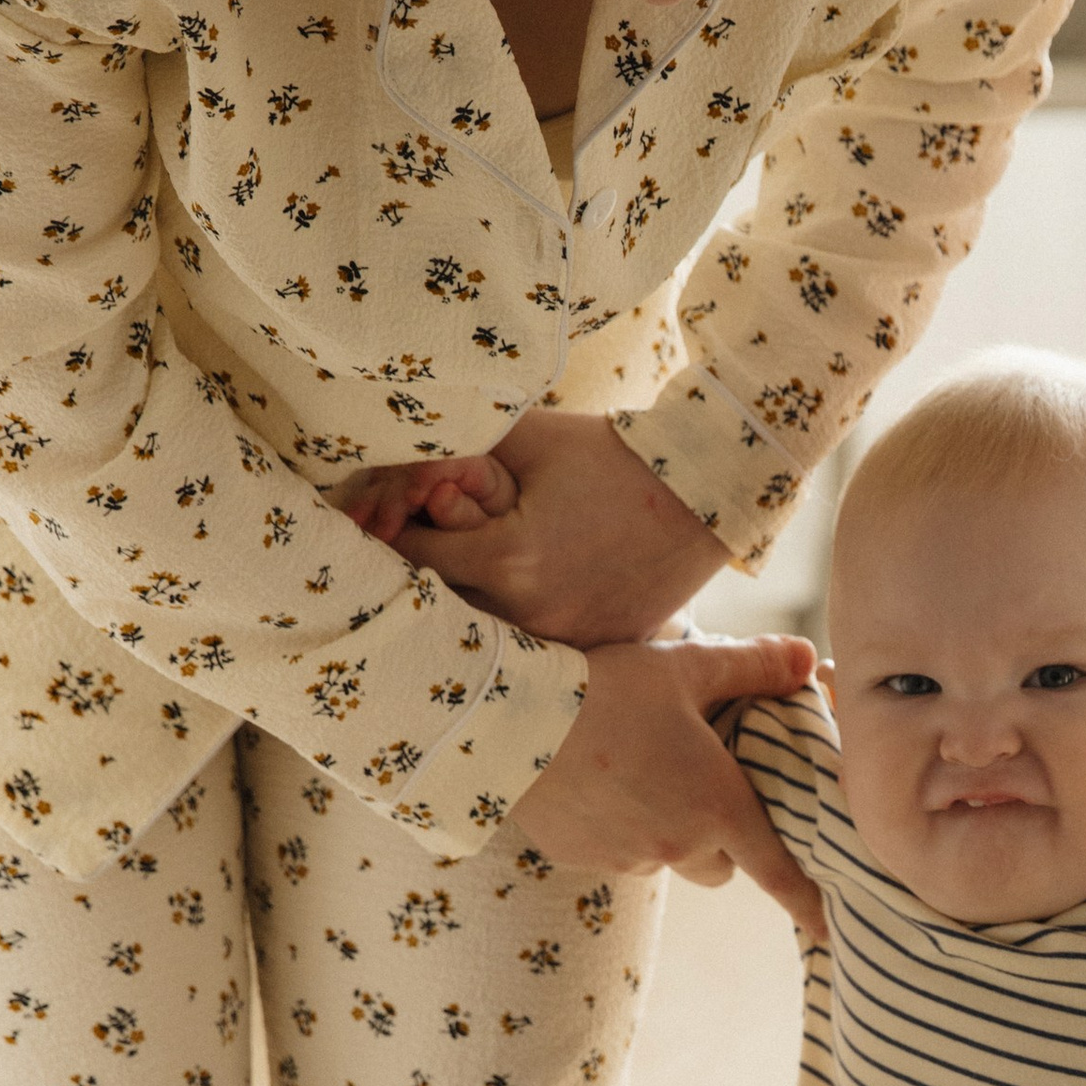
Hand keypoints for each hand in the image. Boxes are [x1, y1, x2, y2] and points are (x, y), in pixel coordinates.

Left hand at [341, 409, 728, 646]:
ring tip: (468, 565)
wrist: (703, 493)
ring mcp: (567, 641)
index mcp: (507, 558)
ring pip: (486, 631)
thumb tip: (396, 458)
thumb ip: (454, 445)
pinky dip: (518, 621)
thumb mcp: (526, 435)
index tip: (382, 517)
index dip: (390, 533)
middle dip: (426, 570)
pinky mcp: (596, 651)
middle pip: (442, 602)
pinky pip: (535, 645)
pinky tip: (519, 589)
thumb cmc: (609, 453)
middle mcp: (532, 613)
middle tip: (419, 540)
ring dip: (468, 601)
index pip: (412, 556)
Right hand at [506, 631, 825, 917]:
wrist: (507, 716)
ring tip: (637, 775)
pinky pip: (614, 854)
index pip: (778, 873)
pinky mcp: (579, 859)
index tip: (830, 929)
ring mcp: (625, 857)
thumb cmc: (608, 687)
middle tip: (702, 792)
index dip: (808, 904)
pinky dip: (616, 831)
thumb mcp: (687, 667)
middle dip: (722, 844)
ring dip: (665, 834)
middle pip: (721, 869)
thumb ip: (755, 666)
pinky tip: (593, 783)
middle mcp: (677, 844)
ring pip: (665, 860)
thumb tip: (811, 658)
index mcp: (718, 806)